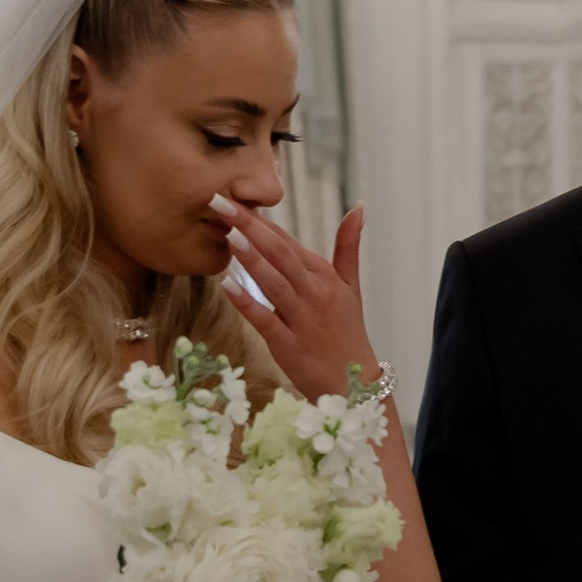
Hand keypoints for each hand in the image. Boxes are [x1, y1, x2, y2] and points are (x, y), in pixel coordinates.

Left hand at [213, 199, 383, 404]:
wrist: (355, 383)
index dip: (261, 220)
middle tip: (222, 203)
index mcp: (323, 276)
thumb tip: (359, 207)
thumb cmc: (347, 332)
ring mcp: (302, 319)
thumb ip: (349, 246)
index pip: (287, 241)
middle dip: (250, 227)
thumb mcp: (352, 285)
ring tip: (229, 235)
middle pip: (279, 253)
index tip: (235, 198)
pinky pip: (265, 320)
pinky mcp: (289, 345)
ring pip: (273, 282)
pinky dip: (247, 303)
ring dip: (251, 258)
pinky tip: (227, 286)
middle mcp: (314, 292)